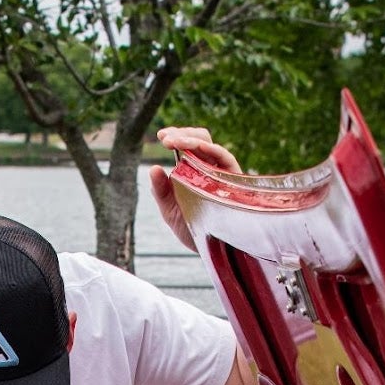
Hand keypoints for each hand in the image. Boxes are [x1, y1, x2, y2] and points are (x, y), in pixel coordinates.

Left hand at [150, 126, 242, 252]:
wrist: (212, 250)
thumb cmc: (191, 229)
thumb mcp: (170, 211)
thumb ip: (161, 191)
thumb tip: (153, 167)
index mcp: (193, 171)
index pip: (187, 145)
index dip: (175, 136)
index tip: (161, 136)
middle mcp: (207, 167)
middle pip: (198, 138)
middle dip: (181, 134)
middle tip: (164, 139)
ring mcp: (220, 172)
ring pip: (209, 144)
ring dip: (190, 139)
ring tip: (174, 142)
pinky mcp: (231, 179)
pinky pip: (225, 158)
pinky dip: (212, 149)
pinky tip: (198, 147)